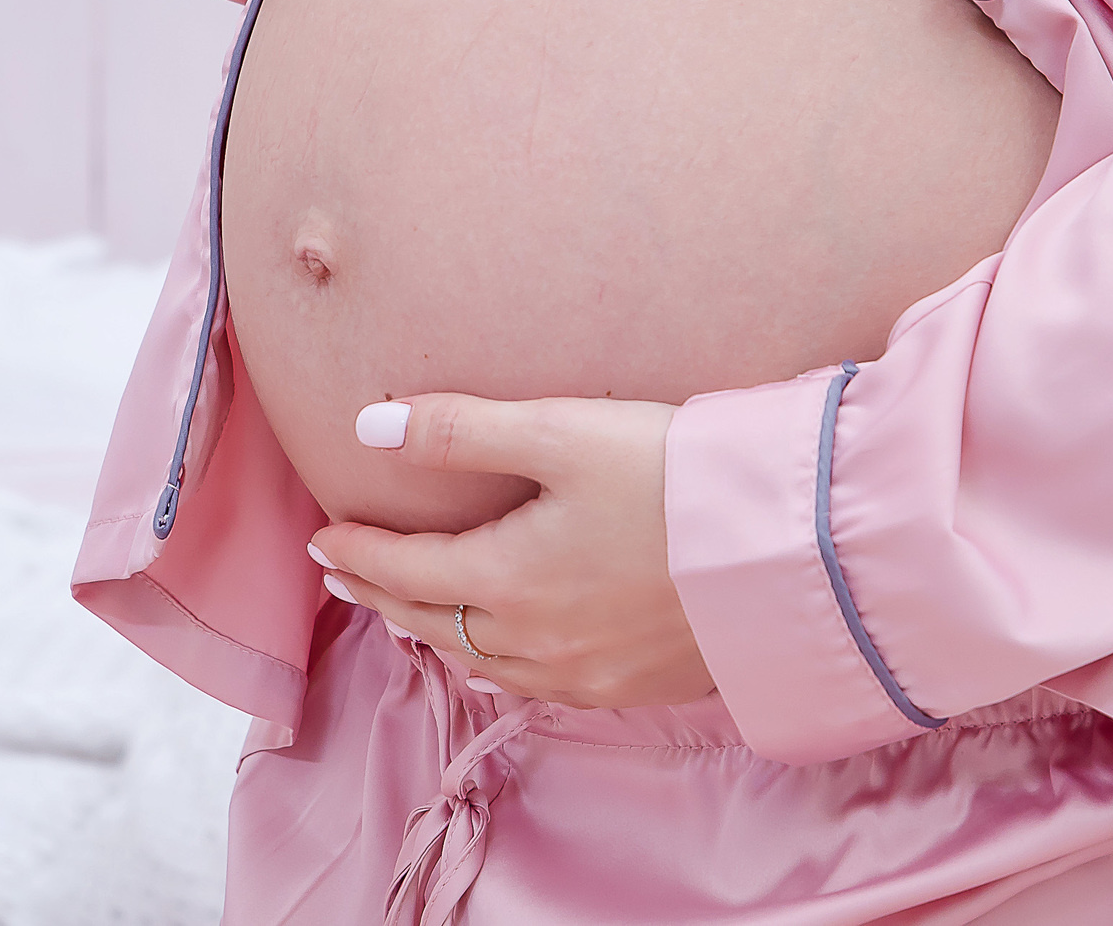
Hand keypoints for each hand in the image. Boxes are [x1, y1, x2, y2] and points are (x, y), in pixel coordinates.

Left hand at [308, 393, 716, 708]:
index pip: (404, 570)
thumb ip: (461, 430)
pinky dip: (497, 663)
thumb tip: (367, 427)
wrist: (789, 551)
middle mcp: (534, 641)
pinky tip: (500, 654)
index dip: (357, 551)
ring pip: (480, 661)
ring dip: (434, 632)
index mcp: (507, 579)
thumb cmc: (677, 479)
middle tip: (345, 574)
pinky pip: (537, 685)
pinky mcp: (633, 685)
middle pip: (431, 622)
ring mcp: (585, 673)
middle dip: (380, 594)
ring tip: (408, 609)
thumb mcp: (563, 432)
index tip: (323, 536)